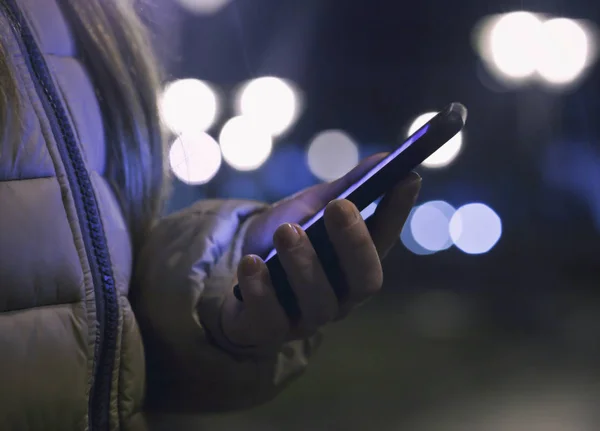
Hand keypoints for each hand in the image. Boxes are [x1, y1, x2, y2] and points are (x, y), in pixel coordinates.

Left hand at [221, 154, 420, 347]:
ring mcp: (307, 318)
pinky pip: (270, 319)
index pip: (385, 240)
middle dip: (354, 243)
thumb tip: (386, 157)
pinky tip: (252, 263)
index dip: (397, 211)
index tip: (406, 176)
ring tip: (287, 231)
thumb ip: (346, 187)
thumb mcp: (311, 207)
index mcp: (355, 264)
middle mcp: (341, 296)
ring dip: (303, 263)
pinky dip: (261, 290)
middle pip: (363, 280)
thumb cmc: (284, 237)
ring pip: (318, 301)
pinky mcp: (269, 331)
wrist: (236, 268)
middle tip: (341, 206)